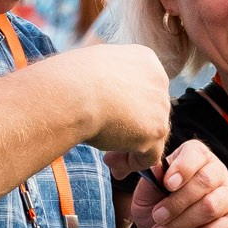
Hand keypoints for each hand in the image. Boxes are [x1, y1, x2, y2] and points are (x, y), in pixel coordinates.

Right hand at [64, 42, 171, 164]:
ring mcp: (160, 104)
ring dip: (131, 150)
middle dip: (131, 133)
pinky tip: (116, 167)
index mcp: (144, 59)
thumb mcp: (91, 68)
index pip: (144, 91)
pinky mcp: (155, 129)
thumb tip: (99, 88)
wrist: (71, 92)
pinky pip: (152, 155)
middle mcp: (159, 79)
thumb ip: (106, 79)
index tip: (110, 122)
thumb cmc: (68, 79)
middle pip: (150, 113)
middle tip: (109, 150)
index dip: (129, 111)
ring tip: (109, 162)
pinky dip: (134, 164)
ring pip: (152, 135)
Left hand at [129, 142, 227, 227]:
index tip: (167, 184)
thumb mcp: (146, 194)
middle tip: (157, 216)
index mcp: (197, 158)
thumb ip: (151, 180)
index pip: (197, 153)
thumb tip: (156, 168)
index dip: (183, 168)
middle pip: (205, 181)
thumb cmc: (156, 208)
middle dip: (177, 202)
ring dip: (180, 224)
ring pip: (210, 208)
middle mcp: (218, 174)